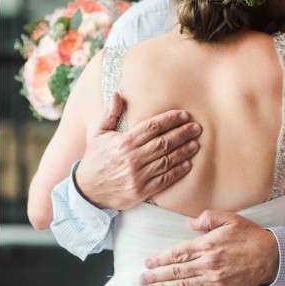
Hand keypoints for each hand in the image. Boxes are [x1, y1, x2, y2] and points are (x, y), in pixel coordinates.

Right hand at [74, 93, 200, 209]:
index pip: (152, 127)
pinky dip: (178, 171)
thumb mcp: (97, 133)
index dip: (170, 119)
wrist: (87, 190)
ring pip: (167, 160)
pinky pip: (164, 180)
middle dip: (182, 133)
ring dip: (184, 151)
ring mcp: (137, 176)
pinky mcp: (142, 191)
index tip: (184, 115)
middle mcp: (132, 158)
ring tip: (195, 144)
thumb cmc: (95, 158)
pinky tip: (188, 164)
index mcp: (123, 142)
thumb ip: (109, 114)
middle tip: (197, 128)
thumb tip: (117, 94)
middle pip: (164, 143)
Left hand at [139, 210, 278, 285]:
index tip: (147, 262)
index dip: (159, 259)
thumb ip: (207, 218)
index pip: (177, 253)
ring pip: (183, 285)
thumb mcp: (229, 218)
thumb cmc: (250, 235)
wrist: (273, 257)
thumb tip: (190, 225)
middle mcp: (208, 264)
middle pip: (176, 271)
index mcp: (207, 245)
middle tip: (141, 280)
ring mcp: (214, 279)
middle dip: (156, 276)